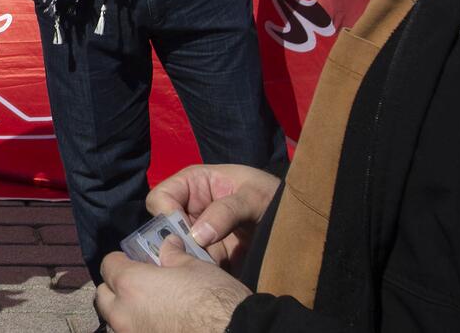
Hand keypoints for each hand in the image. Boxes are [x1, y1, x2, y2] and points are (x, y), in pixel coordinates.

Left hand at [96, 245, 250, 332]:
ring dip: (126, 314)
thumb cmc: (216, 299)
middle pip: (104, 297)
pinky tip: (161, 326)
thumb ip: (173, 255)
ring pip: (115, 322)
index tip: (135, 261)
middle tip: (139, 286)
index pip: (108, 265)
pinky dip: (140, 329)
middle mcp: (123, 314)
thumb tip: (167, 245)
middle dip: (116, 289)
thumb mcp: (197, 268)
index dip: (122, 261)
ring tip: (150, 310)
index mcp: (131, 284)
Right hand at [146, 163, 279, 266]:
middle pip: (165, 228)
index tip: (185, 235)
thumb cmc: (273, 196)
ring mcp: (200, 234)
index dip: (166, 216)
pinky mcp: (212, 255)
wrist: (299, 221)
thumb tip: (197, 236)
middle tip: (199, 256)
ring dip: (192, 261)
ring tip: (214, 266)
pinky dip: (204, 273)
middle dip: (178, 244)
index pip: (161, 198)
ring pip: (179, 250)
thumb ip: (226, 210)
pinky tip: (219, 275)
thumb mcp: (253, 196)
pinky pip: (197, 266)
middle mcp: (190, 209)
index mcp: (192, 184)